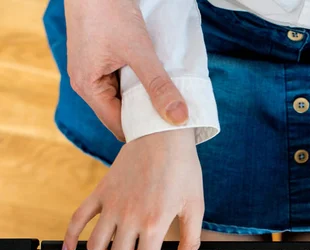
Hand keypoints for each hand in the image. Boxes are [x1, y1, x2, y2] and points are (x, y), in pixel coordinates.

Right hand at [62, 130, 203, 249]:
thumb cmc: (183, 169)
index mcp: (154, 223)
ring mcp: (111, 205)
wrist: (163, 134)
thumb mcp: (194, 206)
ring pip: (96, 246)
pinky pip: (78, 218)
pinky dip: (70, 237)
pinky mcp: (101, 192)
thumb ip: (191, 240)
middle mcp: (128, 217)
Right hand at [65, 0, 188, 140]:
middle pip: (121, 113)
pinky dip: (139, 82)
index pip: (119, 125)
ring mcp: (94, 71)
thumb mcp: (138, 51)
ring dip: (144, 97)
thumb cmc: (107, 10)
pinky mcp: (101, 59)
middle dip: (146, 115)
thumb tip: (178, 117)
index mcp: (88, 88)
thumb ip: (158, 85)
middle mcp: (87, 84)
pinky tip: (157, 80)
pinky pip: (123, 80)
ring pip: (124, 96)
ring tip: (169, 99)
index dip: (144, 130)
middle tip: (175, 118)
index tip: (170, 133)